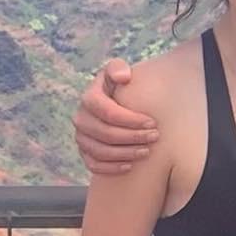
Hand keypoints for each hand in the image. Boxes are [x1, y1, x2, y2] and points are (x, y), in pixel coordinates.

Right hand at [72, 58, 157, 174]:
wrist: (115, 103)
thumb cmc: (121, 87)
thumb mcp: (118, 71)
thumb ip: (118, 68)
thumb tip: (123, 77)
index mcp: (89, 98)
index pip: (108, 112)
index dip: (130, 119)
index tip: (152, 122)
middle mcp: (81, 118)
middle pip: (106, 133)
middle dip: (133, 137)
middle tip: (154, 137)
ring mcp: (81, 137)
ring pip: (101, 151)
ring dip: (126, 153)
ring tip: (147, 151)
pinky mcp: (84, 152)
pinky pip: (94, 165)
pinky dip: (112, 167)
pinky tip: (130, 166)